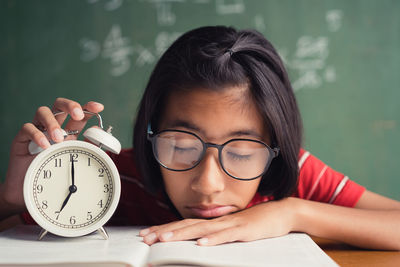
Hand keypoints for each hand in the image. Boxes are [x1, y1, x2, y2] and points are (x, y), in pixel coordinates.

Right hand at [1, 98, 103, 216]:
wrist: (30, 193)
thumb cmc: (53, 175)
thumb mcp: (73, 160)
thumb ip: (86, 146)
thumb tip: (99, 132)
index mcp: (68, 132)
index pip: (78, 113)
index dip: (88, 107)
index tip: (99, 107)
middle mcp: (52, 128)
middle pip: (59, 105)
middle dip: (70, 105)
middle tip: (78, 115)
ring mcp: (37, 131)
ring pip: (42, 111)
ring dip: (53, 122)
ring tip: (59, 138)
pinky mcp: (21, 139)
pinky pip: (27, 128)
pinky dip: (37, 134)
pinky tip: (45, 145)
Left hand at [139, 198, 296, 245]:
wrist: (281, 213)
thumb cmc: (256, 223)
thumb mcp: (232, 230)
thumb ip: (216, 235)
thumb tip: (198, 244)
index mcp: (213, 222)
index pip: (184, 225)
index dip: (165, 229)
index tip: (148, 234)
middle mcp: (217, 221)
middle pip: (186, 226)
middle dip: (164, 232)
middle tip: (145, 238)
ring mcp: (230, 224)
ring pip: (201, 230)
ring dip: (181, 235)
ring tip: (163, 240)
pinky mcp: (244, 230)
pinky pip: (226, 235)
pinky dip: (213, 240)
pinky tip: (200, 244)